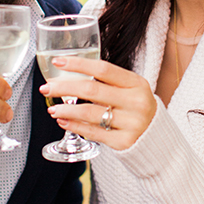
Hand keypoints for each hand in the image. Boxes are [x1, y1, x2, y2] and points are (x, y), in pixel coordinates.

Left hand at [40, 56, 156, 151]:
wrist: (157, 139)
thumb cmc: (137, 110)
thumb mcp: (132, 91)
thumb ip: (108, 83)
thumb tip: (71, 76)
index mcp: (137, 84)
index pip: (104, 69)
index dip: (79, 64)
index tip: (58, 62)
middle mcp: (136, 102)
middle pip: (92, 90)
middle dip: (64, 88)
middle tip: (46, 88)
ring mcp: (131, 123)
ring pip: (89, 113)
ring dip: (66, 110)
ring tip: (53, 109)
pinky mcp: (124, 141)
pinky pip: (93, 132)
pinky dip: (74, 126)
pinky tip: (64, 122)